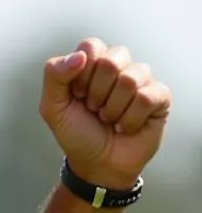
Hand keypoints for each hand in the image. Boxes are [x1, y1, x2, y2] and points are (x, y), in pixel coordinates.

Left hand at [40, 39, 170, 191]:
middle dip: (96, 94)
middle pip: (110, 61)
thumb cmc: (77, 135)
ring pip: (129, 80)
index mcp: (94, 63)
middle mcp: (120, 67)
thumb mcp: (53, 108)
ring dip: (112, 109)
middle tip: (94, 110)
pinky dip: (129, 120)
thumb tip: (80, 56)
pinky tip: (125, 127)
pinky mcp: (159, 96)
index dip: (80, 75)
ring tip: (109, 120)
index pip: (91, 46)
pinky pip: (146, 98)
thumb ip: (54, 76)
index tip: (78, 96)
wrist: (96, 166)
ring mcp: (141, 80)